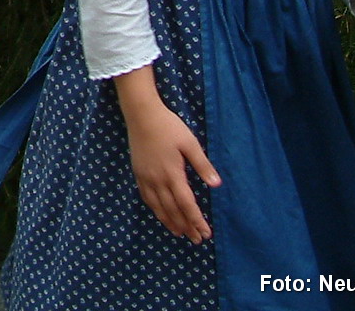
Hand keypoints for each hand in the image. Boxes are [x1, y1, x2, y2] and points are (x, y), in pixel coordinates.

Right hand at [120, 91, 219, 242]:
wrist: (141, 115)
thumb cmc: (169, 126)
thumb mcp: (190, 143)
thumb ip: (202, 165)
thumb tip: (216, 184)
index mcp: (173, 174)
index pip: (187, 204)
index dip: (196, 220)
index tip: (206, 233)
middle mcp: (158, 180)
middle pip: (173, 210)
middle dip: (186, 226)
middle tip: (196, 240)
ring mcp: (146, 177)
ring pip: (158, 207)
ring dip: (170, 222)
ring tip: (179, 233)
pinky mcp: (138, 173)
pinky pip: (146, 197)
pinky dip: (155, 209)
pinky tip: (160, 214)